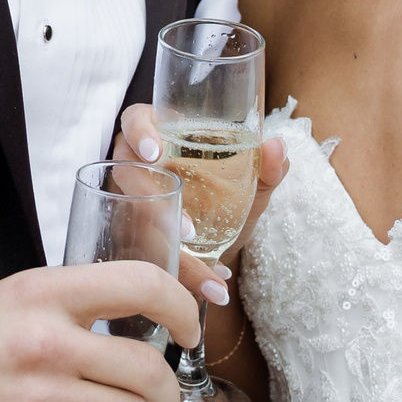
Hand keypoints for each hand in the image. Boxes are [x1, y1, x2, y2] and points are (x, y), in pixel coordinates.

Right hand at [0, 263, 195, 401]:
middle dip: (162, 392)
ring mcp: (39, 401)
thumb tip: (131, 321)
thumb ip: (62, 306)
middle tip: (151, 401)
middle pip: (149, 369)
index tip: (188, 329)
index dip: (182, 308)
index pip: (141, 285)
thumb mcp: (0, 301)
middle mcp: (46, 342)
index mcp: (39, 293)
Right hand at [112, 102, 289, 306]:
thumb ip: (267, 165)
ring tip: (201, 264)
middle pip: (125, 172)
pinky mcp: (133, 234)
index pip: (136, 121)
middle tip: (185, 231)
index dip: (139, 134)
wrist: (224, 236)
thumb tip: (277, 147)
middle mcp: (136, 164)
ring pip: (129, 216)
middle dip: (150, 201)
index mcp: (159, 135)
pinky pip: (142, 251)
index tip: (156, 154)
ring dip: (161, 242)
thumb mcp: (250, 180)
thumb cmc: (228, 192)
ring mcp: (129, 200)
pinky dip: (176, 268)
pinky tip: (210, 280)